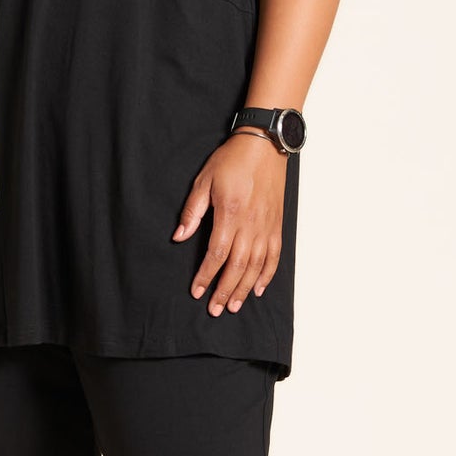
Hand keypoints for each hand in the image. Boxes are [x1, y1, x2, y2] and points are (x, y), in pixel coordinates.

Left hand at [172, 133, 285, 314]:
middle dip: (224, 290)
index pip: (217, 254)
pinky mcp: (277, 225)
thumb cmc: (232, 160)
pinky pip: (274, 256)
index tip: (197, 292)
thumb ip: (192, 211)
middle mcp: (251, 225)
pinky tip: (258, 289)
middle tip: (214, 310)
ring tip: (232, 306)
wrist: (265, 145)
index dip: (206, 276)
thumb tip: (179, 237)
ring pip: (256, 266)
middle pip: (237, 267)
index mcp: (230, 214)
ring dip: (244, 289)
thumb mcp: (204, 180)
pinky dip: (267, 275)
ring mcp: (267, 226)